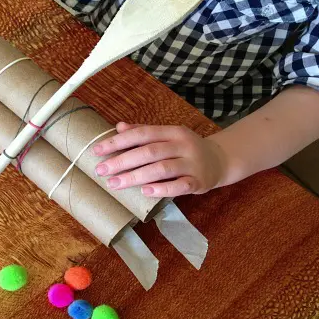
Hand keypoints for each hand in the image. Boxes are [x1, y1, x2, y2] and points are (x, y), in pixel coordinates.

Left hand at [92, 122, 227, 197]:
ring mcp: (192, 163)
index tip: (97, 150)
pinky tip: (145, 192)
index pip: (142, 134)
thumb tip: (118, 127)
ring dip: (135, 176)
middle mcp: (183, 145)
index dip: (118, 141)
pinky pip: (179, 185)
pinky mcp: (199, 182)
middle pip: (149, 151)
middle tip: (101, 170)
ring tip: (115, 183)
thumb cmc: (187, 149)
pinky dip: (162, 189)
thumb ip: (144, 131)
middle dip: (122, 161)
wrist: (221, 160)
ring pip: (161, 168)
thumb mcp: (168, 136)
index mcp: (172, 131)